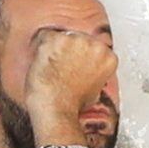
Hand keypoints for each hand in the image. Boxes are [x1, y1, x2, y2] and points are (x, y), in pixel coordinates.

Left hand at [16, 19, 116, 147]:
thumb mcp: (96, 90)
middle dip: (68, 51)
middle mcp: (95, 45)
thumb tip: (88, 69)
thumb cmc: (73, 105)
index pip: (93, 46)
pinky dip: (40, 49)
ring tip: (52, 70)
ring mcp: (75, 40)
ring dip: (54, 50)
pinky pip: (44, 37)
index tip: (74, 66)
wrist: (57, 110)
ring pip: (60, 37)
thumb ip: (95, 73)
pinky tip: (43, 65)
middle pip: (77, 38)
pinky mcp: (55, 39)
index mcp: (108, 56)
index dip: (80, 56)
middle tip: (61, 69)